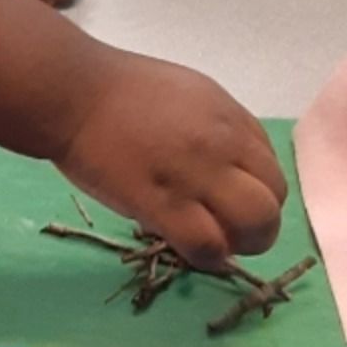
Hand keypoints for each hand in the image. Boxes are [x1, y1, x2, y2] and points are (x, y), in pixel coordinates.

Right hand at [58, 49, 286, 268]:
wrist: (73, 93)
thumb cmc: (118, 89)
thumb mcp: (185, 92)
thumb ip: (214, 126)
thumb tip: (227, 165)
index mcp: (227, 114)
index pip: (270, 166)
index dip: (256, 190)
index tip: (230, 198)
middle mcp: (222, 143)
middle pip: (273, 198)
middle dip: (258, 222)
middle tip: (228, 227)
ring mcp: (196, 174)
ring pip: (255, 226)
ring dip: (241, 244)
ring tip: (213, 241)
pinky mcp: (165, 205)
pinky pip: (209, 246)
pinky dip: (207, 257)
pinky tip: (189, 248)